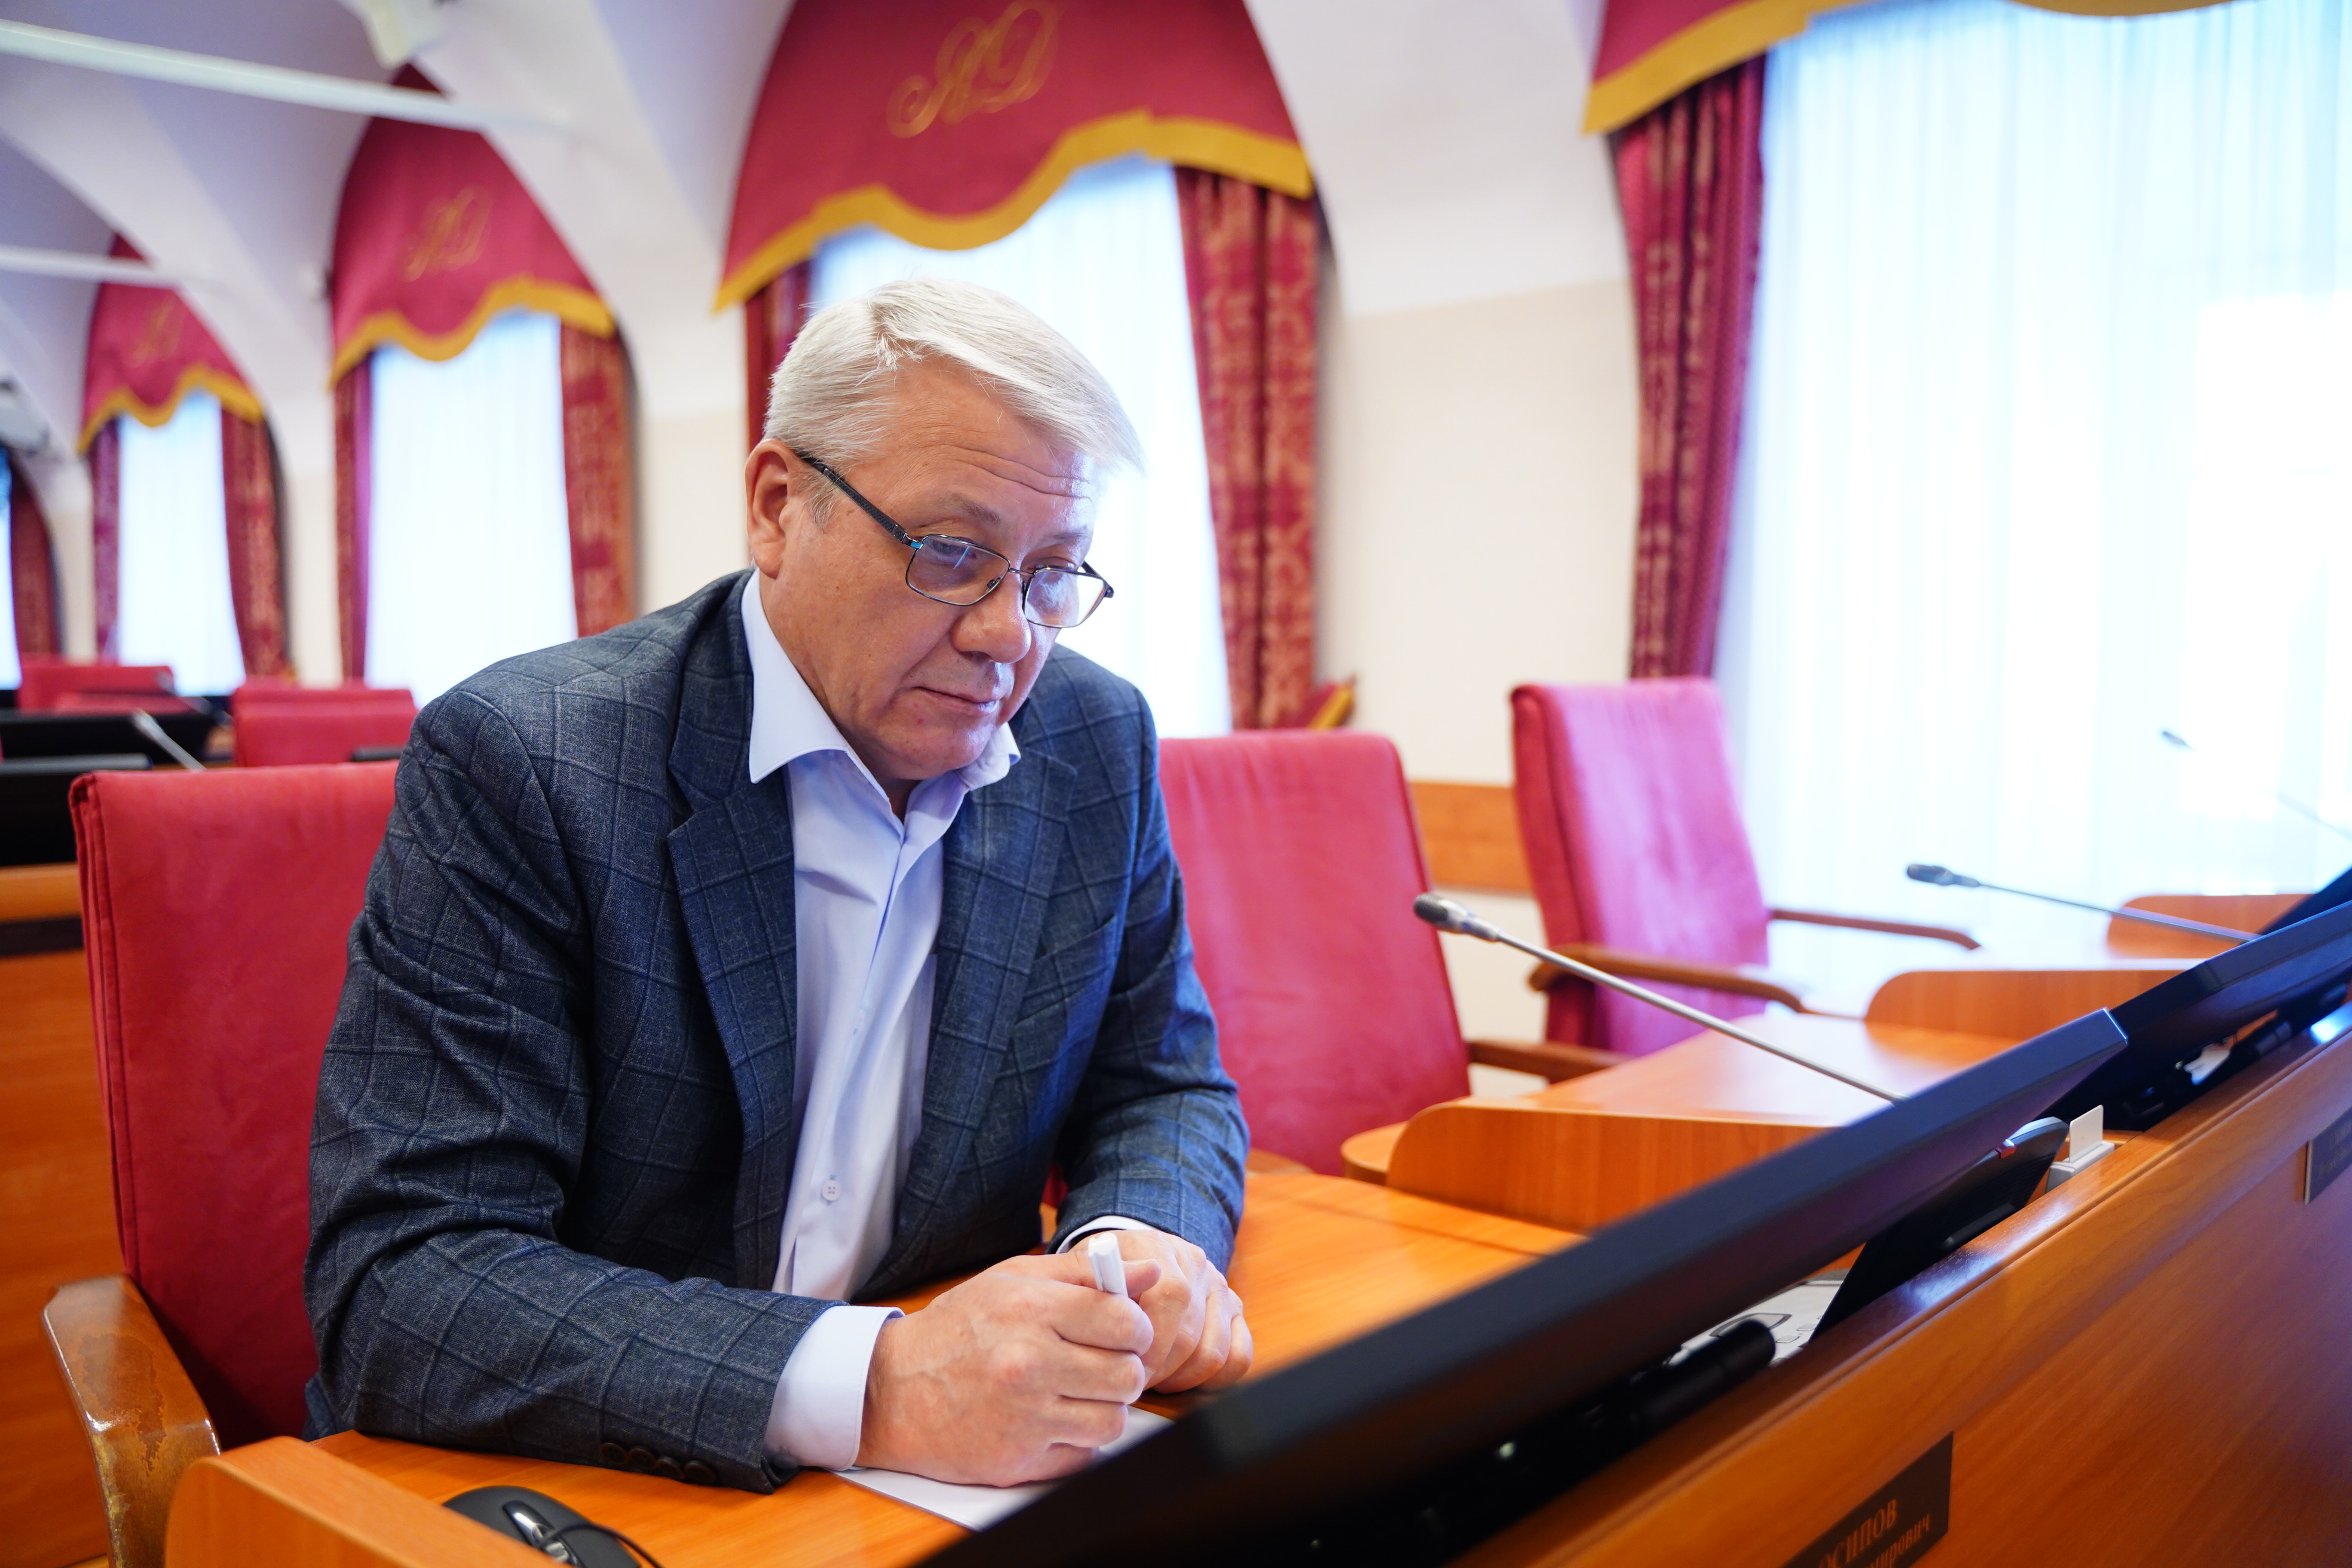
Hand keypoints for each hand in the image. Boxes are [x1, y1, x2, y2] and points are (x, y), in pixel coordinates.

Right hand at [856, 1251, 1162, 1484]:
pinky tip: (1050, 1420)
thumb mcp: (1012, 1282)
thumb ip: (1084, 1275)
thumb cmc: (956, 1330)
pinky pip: (1083, 1456)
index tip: (1120, 1332)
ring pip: (1113, 1421)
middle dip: (1122, 1369)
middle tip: (1098, 1364)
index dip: (1135, 1328)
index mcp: (1031, 1310)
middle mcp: (1029, 1363)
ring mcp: (1025, 1418)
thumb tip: (1150, 1273)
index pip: (1127, 1322)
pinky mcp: (1018, 1461)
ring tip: (1074, 1394)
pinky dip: (1076, 1441)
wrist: (890, 1391)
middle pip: (1128, 1375)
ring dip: (1103, 1408)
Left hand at [1089, 1227, 1252, 1393]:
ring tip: (1153, 1378)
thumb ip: (1087, 1285)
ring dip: (1181, 1378)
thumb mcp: (1081, 1272)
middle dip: (1158, 1371)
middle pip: (1189, 1335)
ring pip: (1214, 1353)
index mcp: (1158, 1247)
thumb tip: (1114, 1314)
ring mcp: (1219, 1288)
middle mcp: (1195, 1264)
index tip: (1125, 1370)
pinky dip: (1213, 1380)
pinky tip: (1181, 1378)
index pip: (1170, 1297)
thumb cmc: (1100, 1278)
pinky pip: (1239, 1357)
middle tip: (1132, 1384)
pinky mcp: (1234, 1313)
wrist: (1128, 1264)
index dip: (1148, 1344)